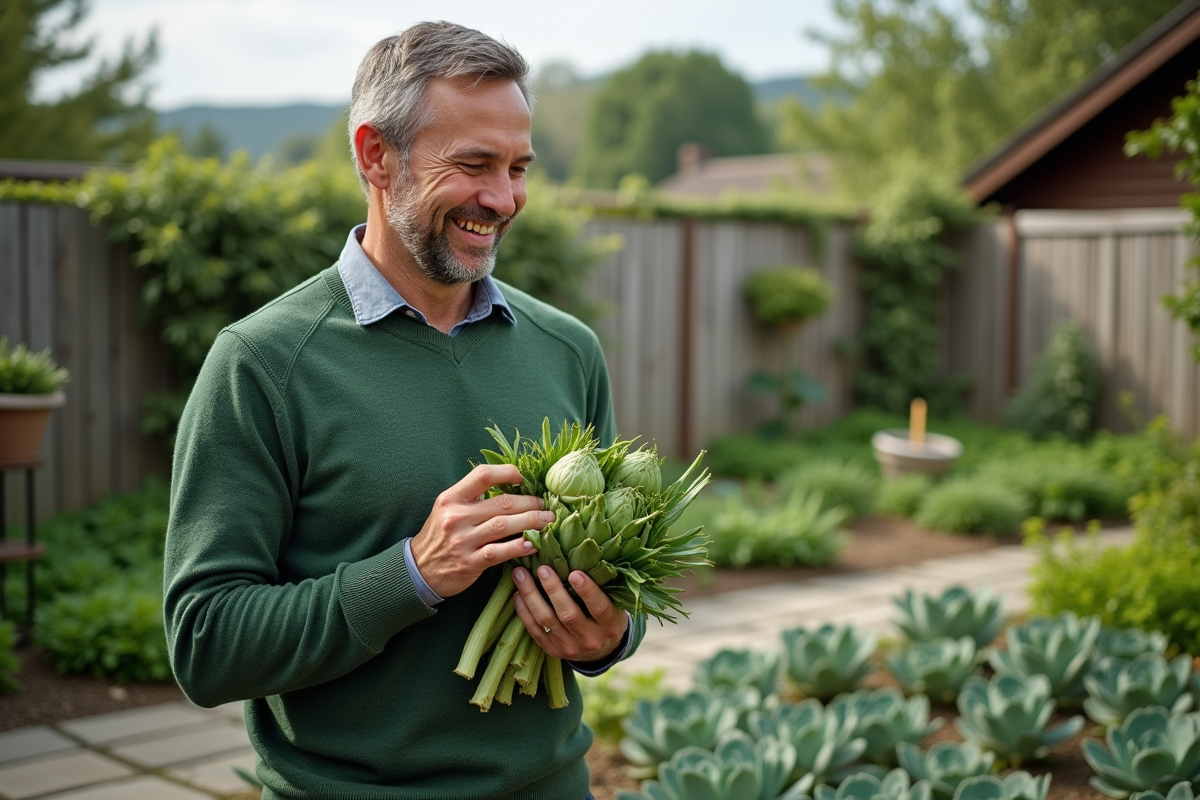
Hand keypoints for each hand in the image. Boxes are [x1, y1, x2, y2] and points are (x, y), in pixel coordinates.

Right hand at [410, 465, 553, 597]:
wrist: (419, 569)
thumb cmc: (440, 535)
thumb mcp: (447, 509)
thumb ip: (473, 498)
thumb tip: (510, 486)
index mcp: (451, 498)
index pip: (482, 475)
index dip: (507, 472)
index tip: (523, 478)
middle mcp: (456, 517)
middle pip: (502, 503)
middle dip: (530, 503)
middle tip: (546, 506)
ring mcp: (463, 540)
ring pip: (504, 525)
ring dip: (531, 522)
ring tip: (547, 521)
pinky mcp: (470, 562)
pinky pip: (500, 552)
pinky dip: (519, 547)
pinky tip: (533, 544)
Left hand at [512, 565, 627, 662]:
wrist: (601, 650)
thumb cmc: (607, 617)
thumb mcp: (614, 604)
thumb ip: (603, 587)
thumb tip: (585, 555)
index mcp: (610, 625)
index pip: (600, 608)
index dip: (587, 591)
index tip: (575, 573)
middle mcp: (590, 639)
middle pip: (568, 614)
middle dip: (553, 589)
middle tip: (542, 568)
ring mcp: (570, 647)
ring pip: (546, 620)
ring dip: (531, 596)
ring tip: (521, 575)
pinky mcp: (553, 651)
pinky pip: (535, 631)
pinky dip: (524, 612)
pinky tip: (518, 594)